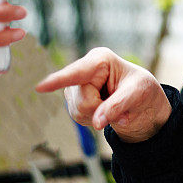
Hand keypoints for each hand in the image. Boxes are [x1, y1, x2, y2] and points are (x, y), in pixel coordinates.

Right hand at [36, 47, 171, 142]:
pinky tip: (103, 110)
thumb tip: (98, 122)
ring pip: (77, 110)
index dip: (58, 81)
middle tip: (119, 104)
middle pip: (82, 100)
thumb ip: (117, 106)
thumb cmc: (142, 89)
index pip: (77, 73)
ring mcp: (76, 85)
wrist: (142, 101)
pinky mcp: (73, 99)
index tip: (40, 88)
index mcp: (100, 60)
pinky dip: (93, 119)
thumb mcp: (138, 94)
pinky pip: (77, 116)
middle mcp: (83, 70)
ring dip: (97, 115)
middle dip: (100, 108)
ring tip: (112, 105)